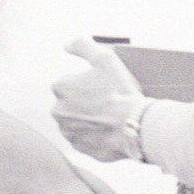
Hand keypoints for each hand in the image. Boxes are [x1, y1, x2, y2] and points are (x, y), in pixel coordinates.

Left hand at [51, 36, 146, 161]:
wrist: (135, 126)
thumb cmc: (120, 92)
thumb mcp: (105, 58)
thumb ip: (82, 45)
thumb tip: (66, 44)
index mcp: (60, 87)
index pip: (69, 83)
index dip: (89, 85)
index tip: (104, 89)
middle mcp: (58, 110)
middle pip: (71, 104)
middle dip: (86, 104)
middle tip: (108, 104)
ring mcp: (68, 132)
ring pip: (77, 123)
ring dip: (89, 120)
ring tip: (111, 119)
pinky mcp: (81, 149)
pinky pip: (86, 141)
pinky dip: (95, 137)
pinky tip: (111, 131)